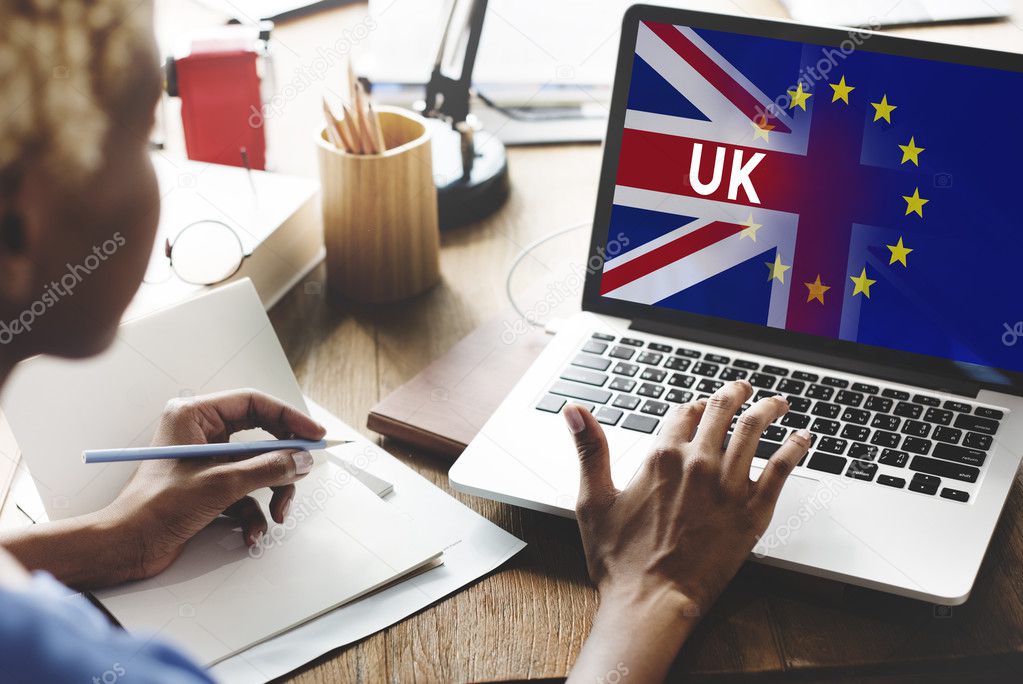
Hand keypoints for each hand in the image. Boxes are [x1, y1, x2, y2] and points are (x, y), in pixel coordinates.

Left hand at [104, 389, 325, 581]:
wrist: (126, 548)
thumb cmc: (155, 509)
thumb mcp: (221, 484)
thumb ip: (267, 468)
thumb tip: (302, 460)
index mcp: (194, 416)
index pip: (254, 403)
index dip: (289, 418)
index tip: (314, 436)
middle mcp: (201, 433)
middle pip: (261, 437)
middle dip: (282, 462)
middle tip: (303, 472)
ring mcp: (206, 460)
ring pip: (257, 467)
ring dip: (272, 493)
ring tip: (276, 514)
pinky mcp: (209, 486)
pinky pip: (246, 491)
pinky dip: (253, 513)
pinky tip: (251, 533)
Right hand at [564, 380, 811, 682]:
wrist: (651, 602)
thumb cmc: (619, 560)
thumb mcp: (593, 499)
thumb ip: (589, 449)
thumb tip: (574, 410)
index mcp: (661, 457)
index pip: (684, 412)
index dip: (693, 405)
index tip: (700, 405)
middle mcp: (697, 463)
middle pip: (722, 412)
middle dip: (735, 394)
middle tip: (744, 389)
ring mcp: (728, 486)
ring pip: (754, 431)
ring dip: (768, 409)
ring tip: (778, 402)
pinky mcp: (752, 511)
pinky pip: (781, 469)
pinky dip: (795, 448)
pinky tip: (803, 438)